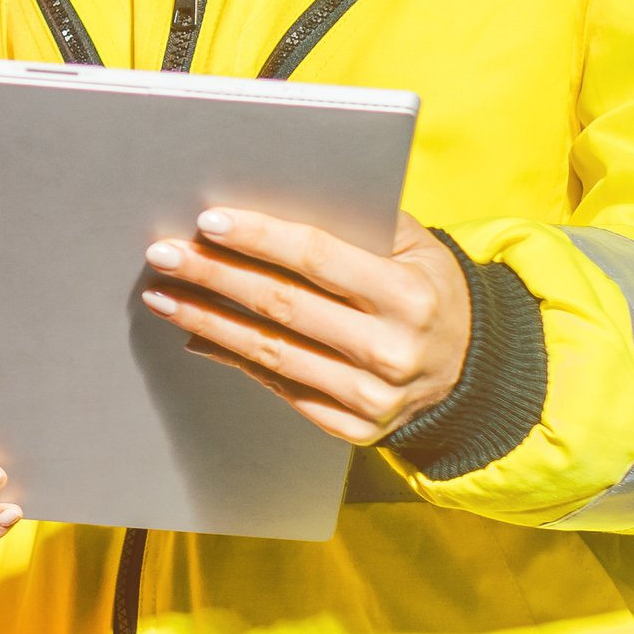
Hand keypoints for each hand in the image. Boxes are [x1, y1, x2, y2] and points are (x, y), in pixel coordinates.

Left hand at [144, 206, 472, 446]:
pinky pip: (279, 387)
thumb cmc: (426, 289)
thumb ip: (355, 222)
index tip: (208, 221)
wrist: (469, 369)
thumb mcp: (414, 246)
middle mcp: (391, 350)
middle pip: (283, 305)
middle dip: (214, 276)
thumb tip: (266, 206)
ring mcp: (372, 396)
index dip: (259, 238)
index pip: (318, 258)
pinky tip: (198, 335)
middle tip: (164, 254)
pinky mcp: (353, 427)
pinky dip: (232, 358)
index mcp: (408, 296)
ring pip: (271, 352)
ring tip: (164, 295)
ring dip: (207, 321)